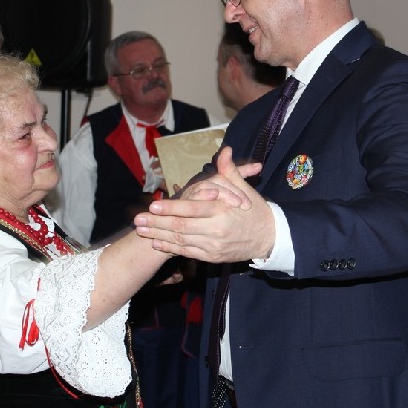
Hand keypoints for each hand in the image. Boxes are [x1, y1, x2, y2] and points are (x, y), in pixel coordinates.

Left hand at [135, 147, 272, 261]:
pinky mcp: (212, 257)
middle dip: (157, 224)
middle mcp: (217, 230)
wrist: (270, 238)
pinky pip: (188, 252)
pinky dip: (171, 248)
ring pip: (181, 241)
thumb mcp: (244, 189)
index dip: (171, 208)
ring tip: (141, 231)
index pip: (193, 209)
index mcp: (223, 210)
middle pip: (181, 227)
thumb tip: (225, 150)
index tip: (153, 205)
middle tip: (137, 220)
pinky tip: (157, 243)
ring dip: (158, 236)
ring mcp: (214, 246)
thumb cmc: (255, 210)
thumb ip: (229, 171)